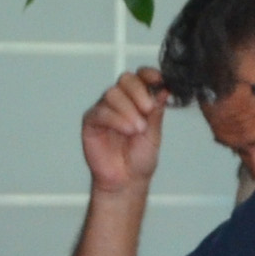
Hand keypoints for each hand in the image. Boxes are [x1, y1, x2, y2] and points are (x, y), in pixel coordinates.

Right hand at [80, 69, 168, 197]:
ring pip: (113, 94)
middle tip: (148, 108)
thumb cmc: (140, 158)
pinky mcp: (91, 121)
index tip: (159, 80)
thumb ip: (155, 111)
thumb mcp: (154, 132)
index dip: (149, 74)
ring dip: (128, 109)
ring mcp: (104, 110)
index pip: (141, 77)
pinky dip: (117, 119)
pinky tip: (128, 130)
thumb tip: (163, 88)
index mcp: (137, 99)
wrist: (127, 181)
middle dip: (138, 91)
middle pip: (126, 79)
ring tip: (138, 129)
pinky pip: (101, 112)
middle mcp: (120, 101)